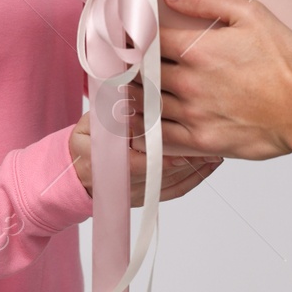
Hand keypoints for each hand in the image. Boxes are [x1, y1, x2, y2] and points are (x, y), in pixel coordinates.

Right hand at [67, 109, 220, 205]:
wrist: (74, 173)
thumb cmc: (85, 143)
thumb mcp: (90, 124)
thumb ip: (111, 113)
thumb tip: (133, 93)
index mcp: (108, 164)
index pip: (139, 164)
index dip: (162, 158)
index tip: (183, 148)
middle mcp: (125, 184)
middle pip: (163, 174)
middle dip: (189, 159)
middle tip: (211, 142)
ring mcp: (138, 194)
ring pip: (173, 183)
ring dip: (196, 167)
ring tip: (217, 149)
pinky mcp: (148, 197)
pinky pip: (175, 191)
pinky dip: (194, 179)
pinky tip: (209, 165)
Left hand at [143, 0, 291, 159]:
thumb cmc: (285, 64)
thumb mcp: (253, 14)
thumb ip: (208, 1)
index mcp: (196, 49)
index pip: (146, 39)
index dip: (134, 35)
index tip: (131, 36)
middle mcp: (188, 82)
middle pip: (140, 72)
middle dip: (133, 65)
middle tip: (127, 62)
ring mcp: (193, 114)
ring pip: (145, 102)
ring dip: (137, 93)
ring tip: (134, 87)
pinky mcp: (201, 140)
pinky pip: (160, 134)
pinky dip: (147, 125)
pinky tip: (144, 118)